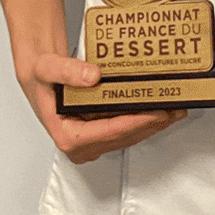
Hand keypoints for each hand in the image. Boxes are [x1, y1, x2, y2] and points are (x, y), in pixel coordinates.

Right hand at [19, 49, 182, 163]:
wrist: (40, 75)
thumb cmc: (42, 77)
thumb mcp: (47, 68)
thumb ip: (67, 71)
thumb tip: (93, 76)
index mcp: (68, 137)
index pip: (109, 133)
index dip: (136, 123)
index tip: (155, 113)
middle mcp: (82, 145)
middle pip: (125, 137)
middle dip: (151, 123)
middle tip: (173, 108)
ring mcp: (94, 142)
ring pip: (130, 136)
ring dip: (153, 123)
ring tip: (174, 108)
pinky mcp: (102, 135)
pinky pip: (128, 130)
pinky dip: (145, 120)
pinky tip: (160, 108)